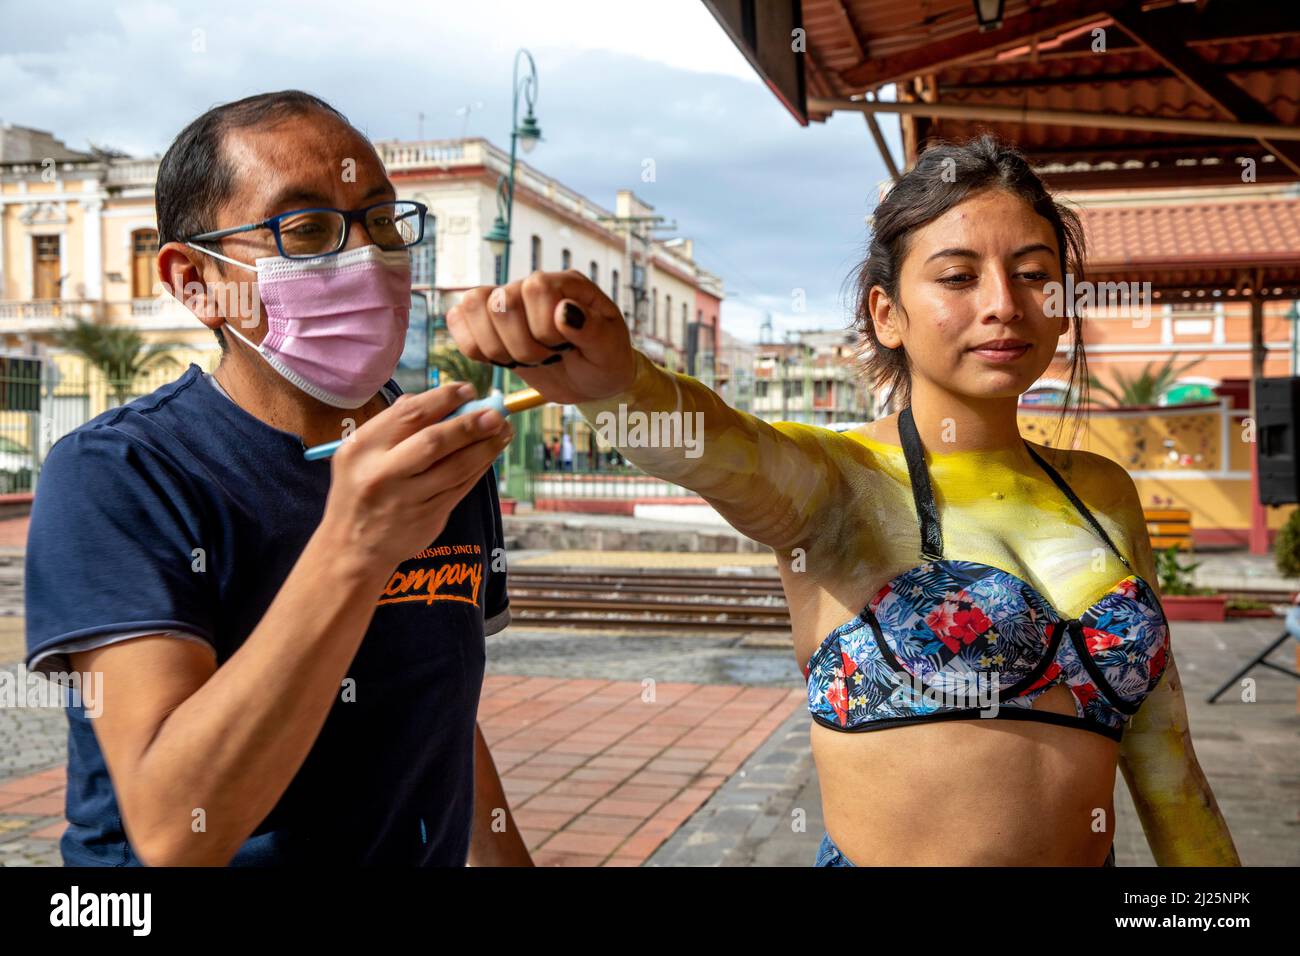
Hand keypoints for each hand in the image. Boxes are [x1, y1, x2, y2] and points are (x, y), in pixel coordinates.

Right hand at [318, 382, 513, 573]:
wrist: (353, 548)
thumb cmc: (359, 491)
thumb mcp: (357, 454)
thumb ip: (391, 425)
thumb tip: (434, 399)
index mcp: (363, 448)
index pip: (410, 415)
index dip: (444, 398)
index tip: (468, 390)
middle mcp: (384, 473)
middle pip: (435, 441)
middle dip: (470, 424)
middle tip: (496, 412)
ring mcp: (408, 498)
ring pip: (456, 467)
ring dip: (485, 447)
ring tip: (503, 430)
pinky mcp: (428, 516)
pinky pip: (461, 487)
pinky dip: (480, 468)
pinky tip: (491, 454)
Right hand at [445, 269, 636, 404]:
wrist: (591, 380)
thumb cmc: (604, 360)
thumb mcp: (610, 350)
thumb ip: (592, 330)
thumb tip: (563, 311)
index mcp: (566, 284)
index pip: (535, 288)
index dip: (544, 327)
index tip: (565, 348)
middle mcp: (531, 286)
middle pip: (500, 302)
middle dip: (523, 346)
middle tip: (547, 357)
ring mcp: (506, 302)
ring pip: (472, 306)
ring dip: (496, 347)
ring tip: (523, 360)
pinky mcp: (487, 323)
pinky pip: (458, 320)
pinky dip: (473, 347)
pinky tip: (500, 360)